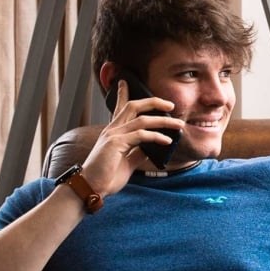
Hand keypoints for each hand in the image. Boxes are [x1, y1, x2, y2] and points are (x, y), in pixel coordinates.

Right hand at [78, 80, 183, 196]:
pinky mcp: (116, 143)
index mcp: (113, 132)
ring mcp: (113, 135)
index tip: (125, 81)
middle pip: (133, 106)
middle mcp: (112, 129)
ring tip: (178, 125)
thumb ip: (138, 153)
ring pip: (142, 119)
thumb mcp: (127, 163)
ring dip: (163, 121)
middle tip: (170, 105)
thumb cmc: (106, 177)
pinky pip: (141, 135)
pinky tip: (167, 141)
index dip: (122, 94)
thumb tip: (151, 149)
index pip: (119, 108)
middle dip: (153, 102)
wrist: (91, 188)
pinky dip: (156, 137)